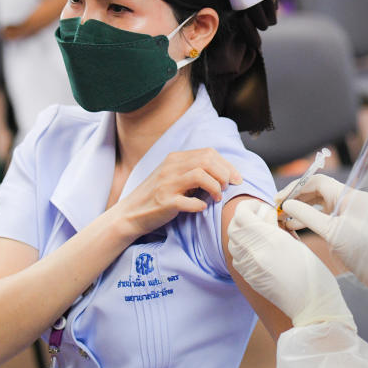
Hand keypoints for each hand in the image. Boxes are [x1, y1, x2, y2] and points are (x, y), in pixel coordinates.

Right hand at [113, 148, 241, 236]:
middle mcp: (171, 168)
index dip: (227, 165)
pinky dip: (199, 205)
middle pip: (207, 161)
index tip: (236, 178)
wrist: (130, 213)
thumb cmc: (156, 196)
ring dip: (215, 187)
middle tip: (228, 188)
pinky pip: (189, 201)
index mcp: (175, 158)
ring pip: (200, 175)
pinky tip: (201, 208)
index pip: (208, 153)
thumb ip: (192, 170)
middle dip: (224, 174)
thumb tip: (223, 172)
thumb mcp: (172, 176)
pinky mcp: (165, 202)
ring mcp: (167, 184)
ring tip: (217, 198)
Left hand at [228, 200, 355, 329]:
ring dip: (242, 231)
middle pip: (234, 226)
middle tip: (261, 217)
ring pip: (233, 241)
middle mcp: (254, 253)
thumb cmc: (312, 273)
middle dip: (244, 217)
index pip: (242, 214)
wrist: (311, 305)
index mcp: (269, 240)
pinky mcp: (249, 278)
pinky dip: (243, 247)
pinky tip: (259, 248)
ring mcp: (249, 267)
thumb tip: (265, 214)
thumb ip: (275, 226)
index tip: (262, 207)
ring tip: (260, 231)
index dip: (249, 206)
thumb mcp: (296, 242)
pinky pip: (237, 256)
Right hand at [279, 175, 367, 307]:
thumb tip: (286, 204)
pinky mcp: (349, 223)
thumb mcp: (331, 232)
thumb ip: (306, 215)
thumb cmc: (360, 251)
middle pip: (319, 191)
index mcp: (351, 195)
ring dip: (302, 209)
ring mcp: (351, 211)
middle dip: (297, 198)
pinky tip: (295, 225)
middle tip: (278, 208)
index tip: (279, 199)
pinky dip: (311, 218)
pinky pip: (326, 215)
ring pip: (321, 204)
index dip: (296, 188)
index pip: (318, 182)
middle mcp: (352, 199)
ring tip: (283, 218)